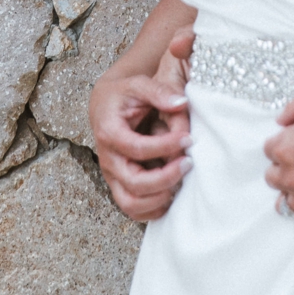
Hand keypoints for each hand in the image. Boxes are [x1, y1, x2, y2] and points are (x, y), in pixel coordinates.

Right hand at [93, 41, 191, 220]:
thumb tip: (181, 103)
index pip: (138, 148)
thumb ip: (158, 91)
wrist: (105, 106)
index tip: (188, 139)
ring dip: (159, 198)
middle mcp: (108, 159)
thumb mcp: (138, 84)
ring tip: (180, 182)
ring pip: (131, 203)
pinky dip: (153, 210)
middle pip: (134, 183)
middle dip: (165, 178)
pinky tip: (171, 194)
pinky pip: (133, 210)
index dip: (165, 146)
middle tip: (188, 164)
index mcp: (109, 132)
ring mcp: (112, 176)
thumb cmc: (123, 95)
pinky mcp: (119, 186)